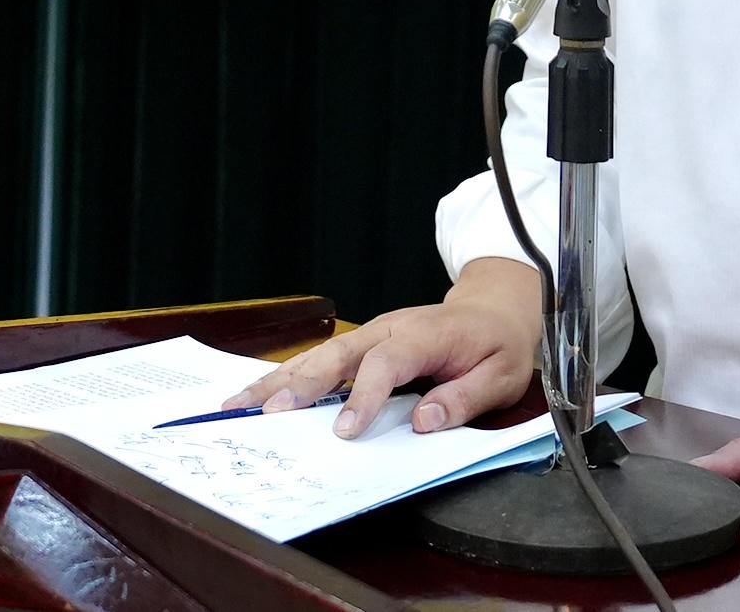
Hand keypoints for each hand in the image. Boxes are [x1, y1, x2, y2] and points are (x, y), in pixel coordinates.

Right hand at [225, 258, 541, 437]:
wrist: (493, 308)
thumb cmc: (497, 345)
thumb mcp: (501, 376)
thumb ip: (464, 399)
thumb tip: (423, 422)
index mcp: (426, 335)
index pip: (388, 362)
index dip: (364, 396)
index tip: (346, 431)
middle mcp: (390, 328)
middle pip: (340, 353)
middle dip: (303, 383)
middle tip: (269, 413)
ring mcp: (371, 333)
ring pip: (319, 354)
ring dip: (279, 379)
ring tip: (238, 404)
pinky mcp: (360, 344)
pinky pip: (320, 359)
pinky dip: (285, 376)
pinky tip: (254, 395)